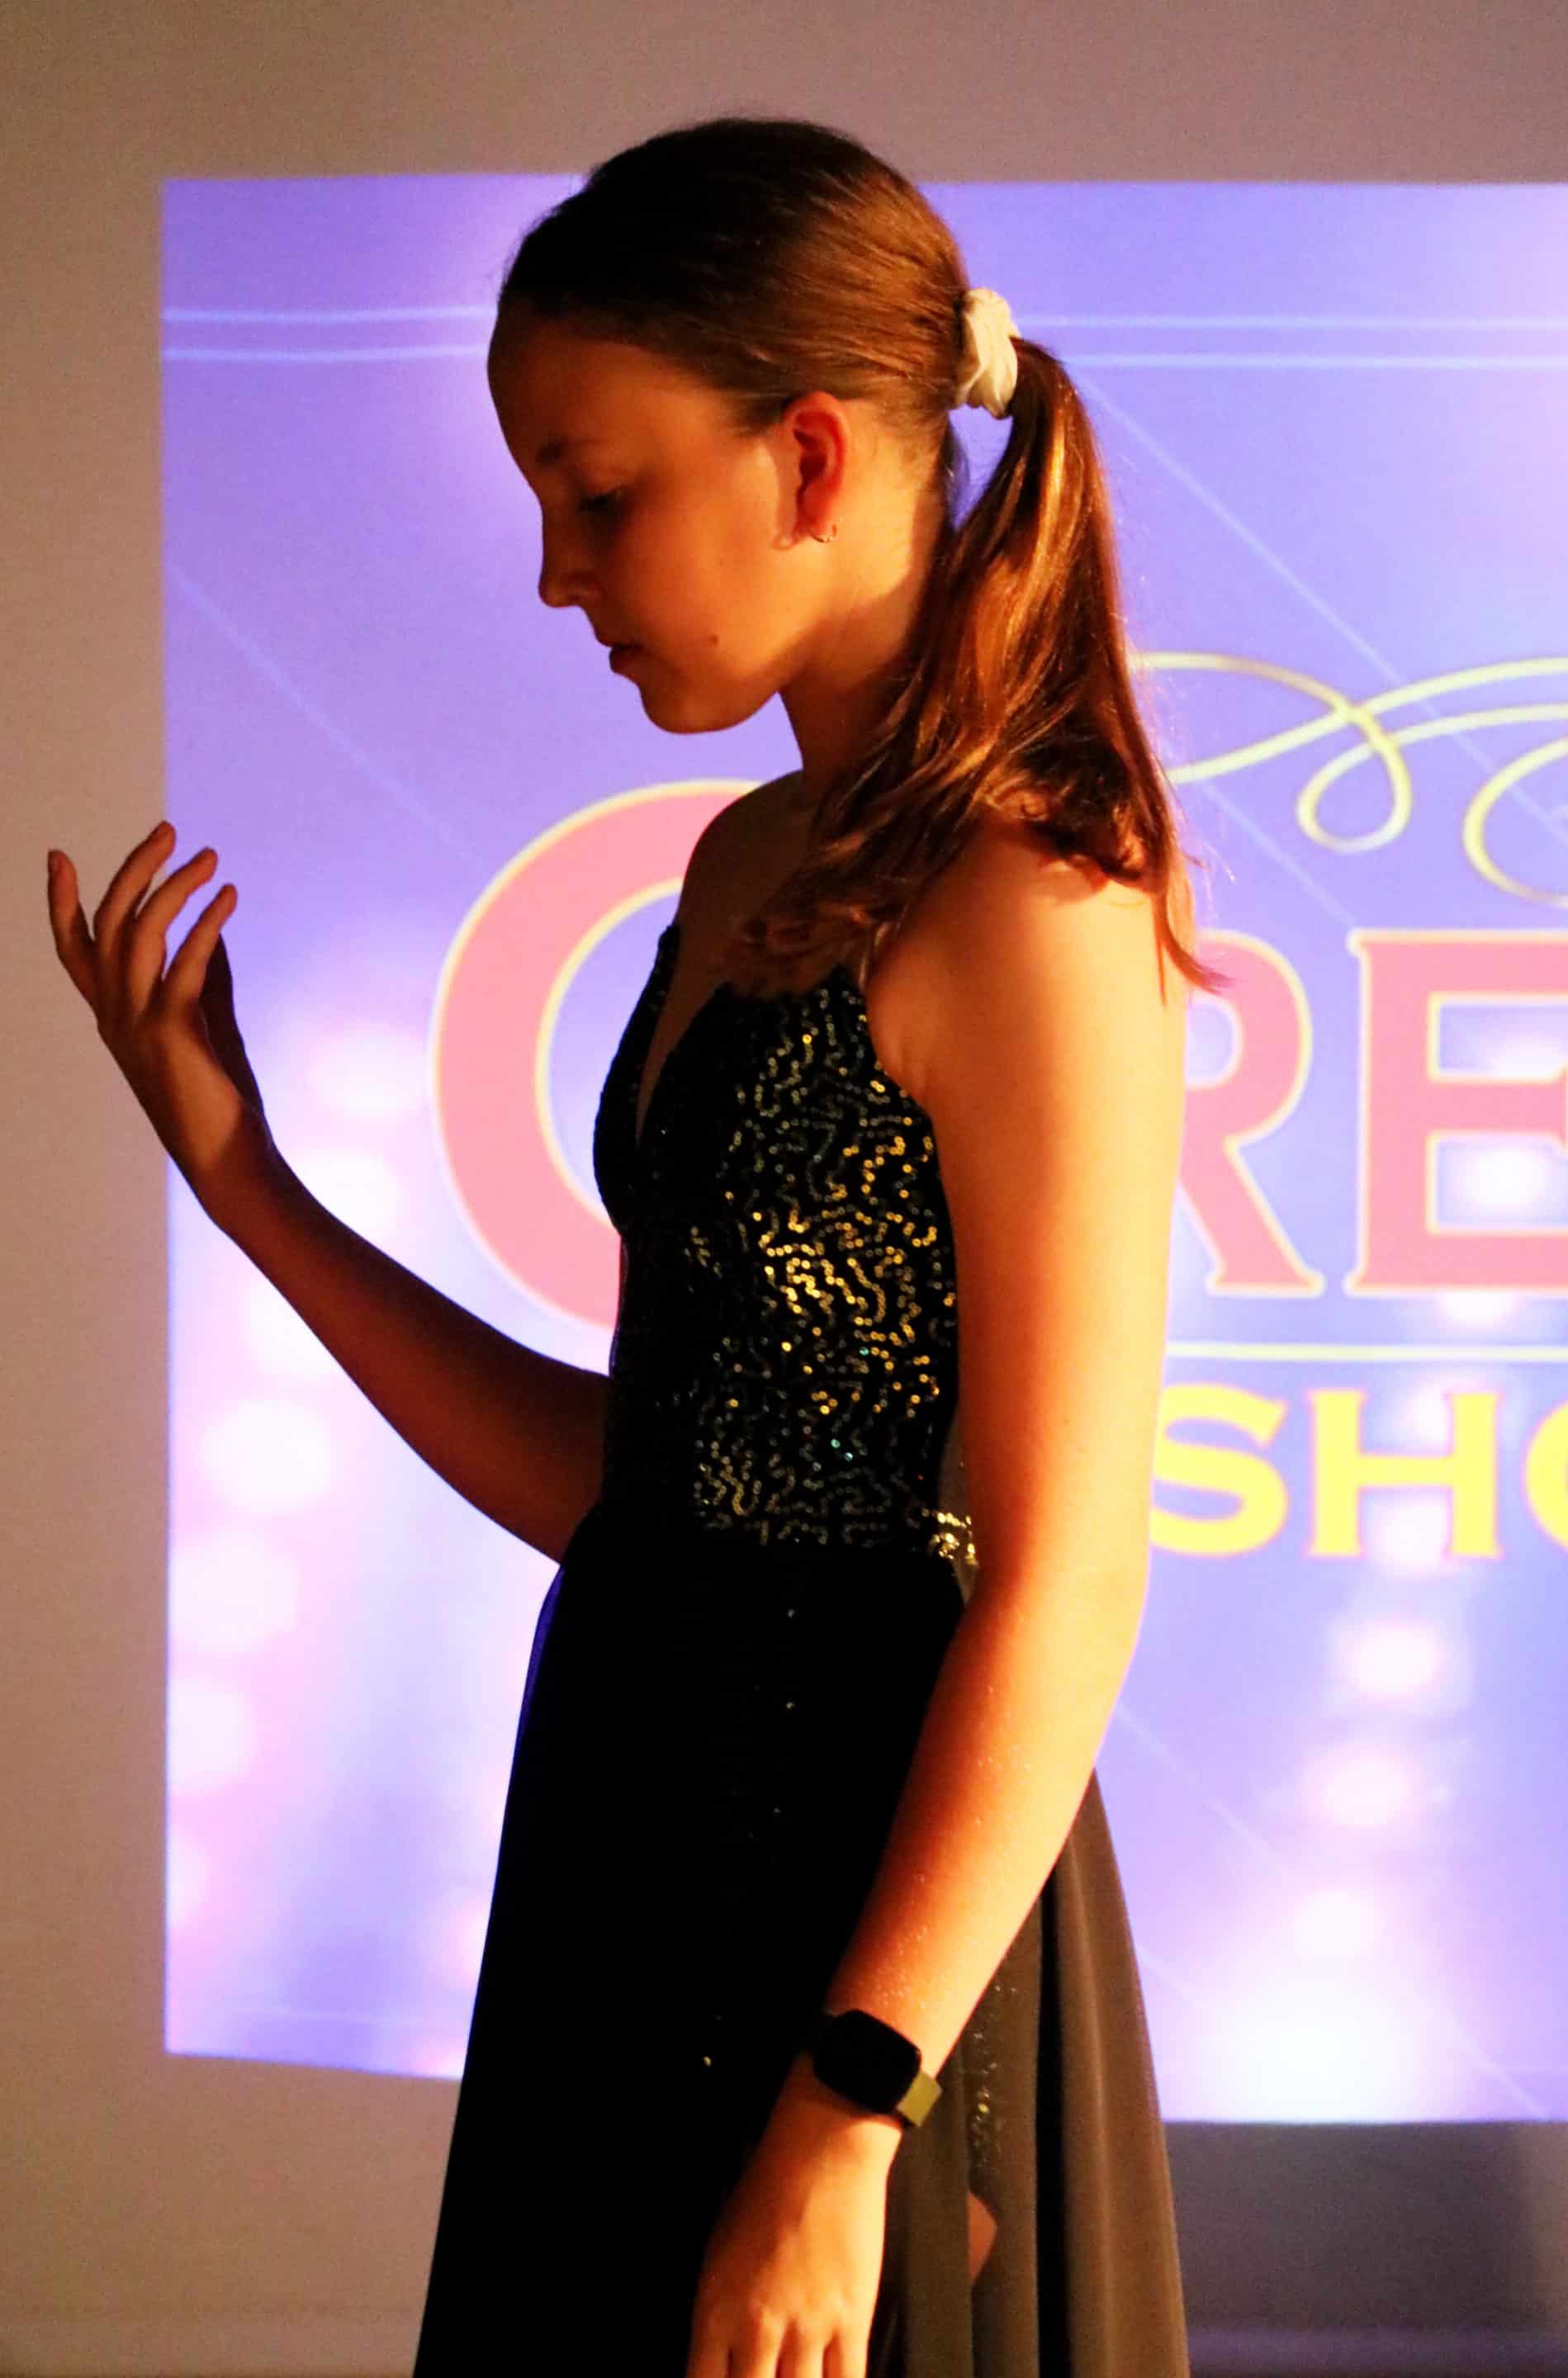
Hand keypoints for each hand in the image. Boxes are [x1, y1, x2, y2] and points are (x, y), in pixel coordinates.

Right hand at [47, 821, 278, 1228]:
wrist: (228, 1159)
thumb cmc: (218, 1097)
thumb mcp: (207, 1023)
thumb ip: (204, 975)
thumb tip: (211, 926)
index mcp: (112, 1016)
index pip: (73, 949)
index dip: (61, 902)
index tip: (58, 855)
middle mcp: (113, 1017)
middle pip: (106, 925)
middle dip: (133, 870)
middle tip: (168, 830)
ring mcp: (137, 1025)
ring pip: (138, 933)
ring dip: (176, 886)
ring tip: (211, 858)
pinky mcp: (172, 1032)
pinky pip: (185, 961)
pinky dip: (206, 922)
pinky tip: (229, 898)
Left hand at [684, 2062, 897, 2377]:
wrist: (821, 2155)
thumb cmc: (762, 2196)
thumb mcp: (717, 2258)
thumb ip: (718, 2320)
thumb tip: (725, 2364)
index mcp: (714, 2312)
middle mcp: (756, 2331)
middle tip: (766, 2377)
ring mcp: (806, 2331)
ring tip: (792, 2376)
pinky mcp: (852, 2324)